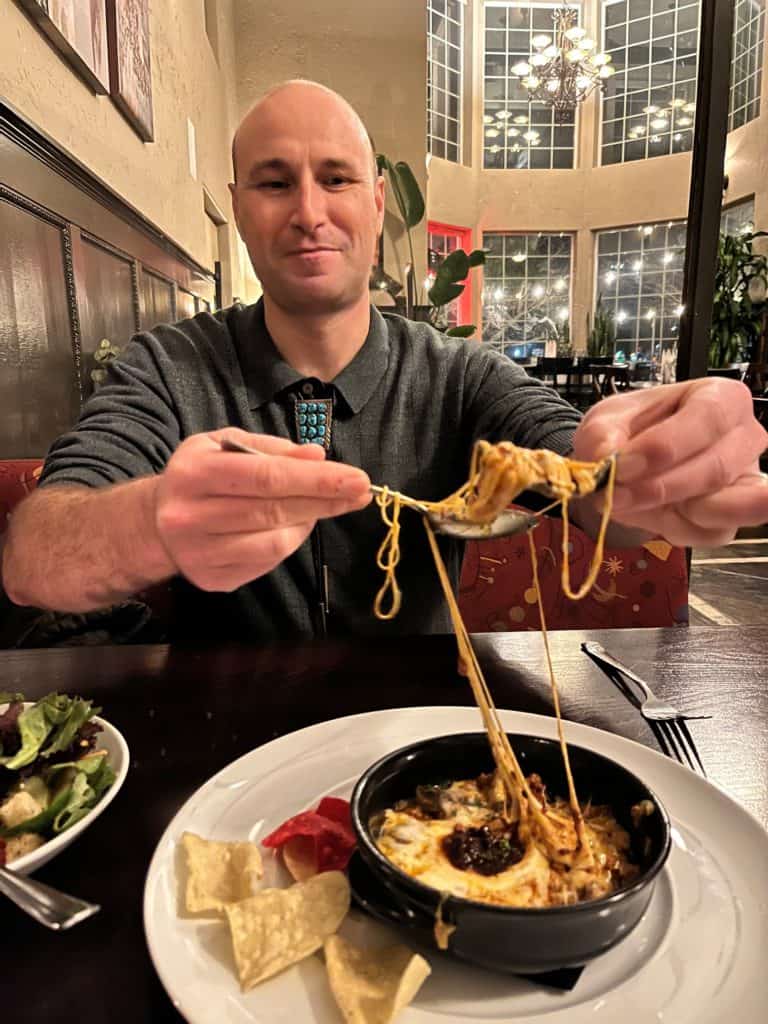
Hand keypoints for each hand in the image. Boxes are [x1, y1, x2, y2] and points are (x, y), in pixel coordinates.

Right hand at [153, 428, 371, 590]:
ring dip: (308, 522)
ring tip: (321, 506)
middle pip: (273, 511)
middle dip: (325, 500)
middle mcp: (191, 516)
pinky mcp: (212, 580)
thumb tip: (318, 456)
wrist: (153, 523)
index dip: (316, 479)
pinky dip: (289, 543)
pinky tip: (293, 526)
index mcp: (194, 473)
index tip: (357, 478)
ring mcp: (200, 554)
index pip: (266, 477)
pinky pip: (266, 563)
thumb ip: (272, 449)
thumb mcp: (224, 444)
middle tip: (361, 492)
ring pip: (274, 542)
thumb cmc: (199, 476)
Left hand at [572, 379, 767, 546]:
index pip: (709, 418)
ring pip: (721, 509)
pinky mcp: (731, 520)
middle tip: (611, 494)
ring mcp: (745, 483)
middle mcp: (746, 439)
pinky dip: (668, 528)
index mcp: (723, 398)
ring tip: (624, 503)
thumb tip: (605, 457)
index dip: (664, 446)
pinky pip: (707, 534)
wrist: (627, 465)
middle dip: (657, 488)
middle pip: (716, 469)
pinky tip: (645, 512)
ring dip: (665, 513)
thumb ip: (602, 435)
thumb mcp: (605, 421)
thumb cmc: (629, 432)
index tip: (620, 466)